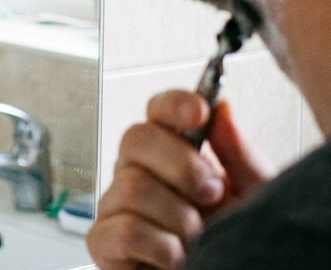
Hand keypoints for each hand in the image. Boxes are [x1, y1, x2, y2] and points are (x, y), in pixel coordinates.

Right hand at [87, 92, 271, 269]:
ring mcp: (117, 206)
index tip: (200, 112)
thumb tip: (222, 107)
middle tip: (210, 194)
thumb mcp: (253, 196)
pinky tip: (175, 256)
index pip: (158, 111)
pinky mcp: (104, 242)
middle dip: (181, 166)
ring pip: (132, 186)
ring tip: (198, 238)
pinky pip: (124, 230)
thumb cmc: (234, 243)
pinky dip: (160, 247)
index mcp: (173, 155)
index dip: (173, 104)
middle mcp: (139, 173)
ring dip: (178, 218)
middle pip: (135, 138)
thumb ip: (240, 153)